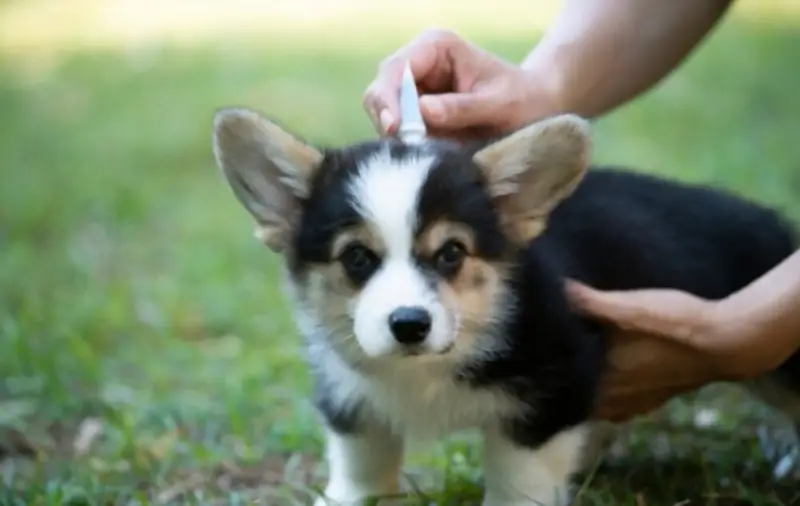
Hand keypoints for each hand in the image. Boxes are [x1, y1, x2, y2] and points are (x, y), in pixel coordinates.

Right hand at [362, 29, 560, 141]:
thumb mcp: (498, 104)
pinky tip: (424, 154)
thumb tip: (422, 111)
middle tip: (405, 147)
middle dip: (388, 120)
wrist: (534, 109)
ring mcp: (413, 89)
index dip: (389, 98)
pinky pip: (398, 131)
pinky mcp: (415, 114)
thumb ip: (462, 108)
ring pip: (384, 114)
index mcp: (436, 47)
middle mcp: (418, 63)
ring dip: (397, 136)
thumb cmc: (522, 100)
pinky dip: (406, 145)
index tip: (395, 128)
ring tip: (422, 152)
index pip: (396, 69)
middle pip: (380, 91)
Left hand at [564, 280, 794, 421]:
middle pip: (579, 394)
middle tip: (556, 352)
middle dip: (567, 377)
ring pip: (599, 403)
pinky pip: (621, 406)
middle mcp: (617, 398)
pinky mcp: (655, 401)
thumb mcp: (631, 306)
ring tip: (580, 362)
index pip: (564, 381)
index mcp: (604, 377)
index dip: (551, 366)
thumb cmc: (676, 323)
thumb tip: (558, 287)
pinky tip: (612, 377)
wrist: (728, 342)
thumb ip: (592, 302)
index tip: (541, 348)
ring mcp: (637, 403)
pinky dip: (611, 394)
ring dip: (589, 387)